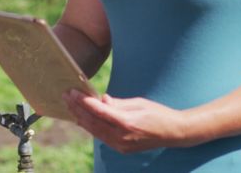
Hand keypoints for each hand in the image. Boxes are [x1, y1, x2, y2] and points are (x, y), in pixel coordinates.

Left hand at [63, 90, 196, 153]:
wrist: (174, 133)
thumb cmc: (158, 113)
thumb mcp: (138, 103)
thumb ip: (117, 103)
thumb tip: (100, 100)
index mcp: (127, 122)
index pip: (99, 112)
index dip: (83, 102)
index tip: (73, 92)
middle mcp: (122, 137)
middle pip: (92, 123)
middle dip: (77, 109)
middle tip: (66, 96)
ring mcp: (121, 145)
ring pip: (94, 131)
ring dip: (81, 118)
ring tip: (70, 105)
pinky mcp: (122, 148)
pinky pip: (101, 136)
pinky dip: (91, 127)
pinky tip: (83, 118)